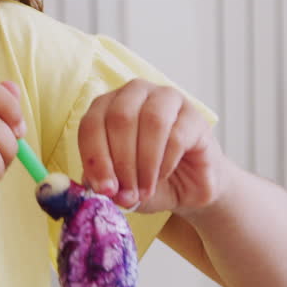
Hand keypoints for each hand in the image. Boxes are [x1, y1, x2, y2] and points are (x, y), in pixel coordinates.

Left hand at [78, 79, 224, 214]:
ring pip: (150, 121)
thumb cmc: (146, 178)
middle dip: (121, 162)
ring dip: (144, 163)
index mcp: (107, 105)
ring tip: (144, 190)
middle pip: (120, 118)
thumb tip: (102, 188)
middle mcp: (135, 94)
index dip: (95, 158)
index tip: (104, 189)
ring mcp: (167, 99)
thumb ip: (106, 183)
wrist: (188, 187)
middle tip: (127, 193)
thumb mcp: (119, 185)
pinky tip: (163, 177)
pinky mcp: (194, 116)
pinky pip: (177, 135)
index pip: (91, 124)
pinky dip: (166, 162)